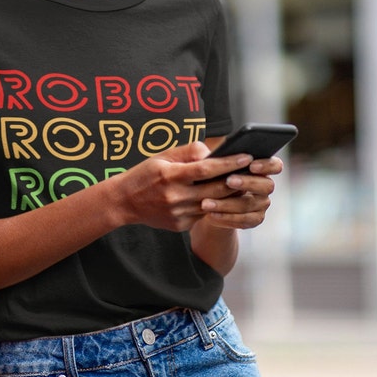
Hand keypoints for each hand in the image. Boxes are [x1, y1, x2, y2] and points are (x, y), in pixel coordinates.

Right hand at [111, 141, 258, 231]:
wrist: (124, 202)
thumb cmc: (144, 174)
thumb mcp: (161, 157)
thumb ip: (187, 152)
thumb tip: (211, 152)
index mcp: (171, 176)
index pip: (206, 169)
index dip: (229, 163)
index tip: (246, 156)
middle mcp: (176, 196)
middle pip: (216, 190)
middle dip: (237, 180)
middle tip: (253, 170)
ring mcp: (179, 213)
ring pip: (213, 204)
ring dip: (230, 194)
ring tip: (243, 182)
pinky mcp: (180, 225)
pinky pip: (203, 214)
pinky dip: (214, 205)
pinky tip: (221, 197)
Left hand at [197, 157, 280, 228]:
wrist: (208, 202)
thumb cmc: (211, 176)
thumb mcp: (210, 164)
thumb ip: (214, 158)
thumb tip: (205, 156)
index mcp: (260, 168)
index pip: (275, 165)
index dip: (267, 165)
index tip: (251, 165)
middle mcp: (264, 186)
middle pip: (266, 185)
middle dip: (247, 182)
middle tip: (228, 181)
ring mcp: (261, 204)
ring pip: (249, 204)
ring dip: (227, 203)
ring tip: (206, 203)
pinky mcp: (254, 219)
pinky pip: (244, 220)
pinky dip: (226, 218)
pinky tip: (211, 215)